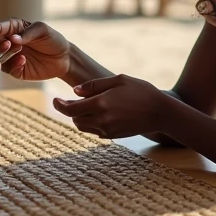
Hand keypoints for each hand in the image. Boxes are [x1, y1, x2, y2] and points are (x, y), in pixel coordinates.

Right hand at [0, 19, 71, 81]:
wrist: (64, 58)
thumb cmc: (53, 39)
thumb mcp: (43, 30)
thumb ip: (28, 33)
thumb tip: (12, 38)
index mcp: (13, 29)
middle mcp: (9, 42)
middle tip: (4, 45)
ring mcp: (11, 57)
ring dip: (2, 55)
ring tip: (13, 50)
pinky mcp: (16, 70)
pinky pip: (9, 68)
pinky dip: (13, 64)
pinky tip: (23, 60)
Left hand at [52, 74, 169, 137]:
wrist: (161, 113)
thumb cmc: (141, 91)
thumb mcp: (118, 80)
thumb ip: (94, 85)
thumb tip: (74, 92)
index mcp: (100, 104)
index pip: (70, 109)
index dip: (59, 105)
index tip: (54, 99)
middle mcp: (102, 120)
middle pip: (74, 119)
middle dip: (70, 110)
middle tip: (68, 100)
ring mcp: (108, 130)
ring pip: (83, 127)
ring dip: (78, 117)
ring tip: (83, 106)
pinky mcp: (114, 136)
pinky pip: (94, 131)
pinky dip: (90, 123)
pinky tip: (96, 113)